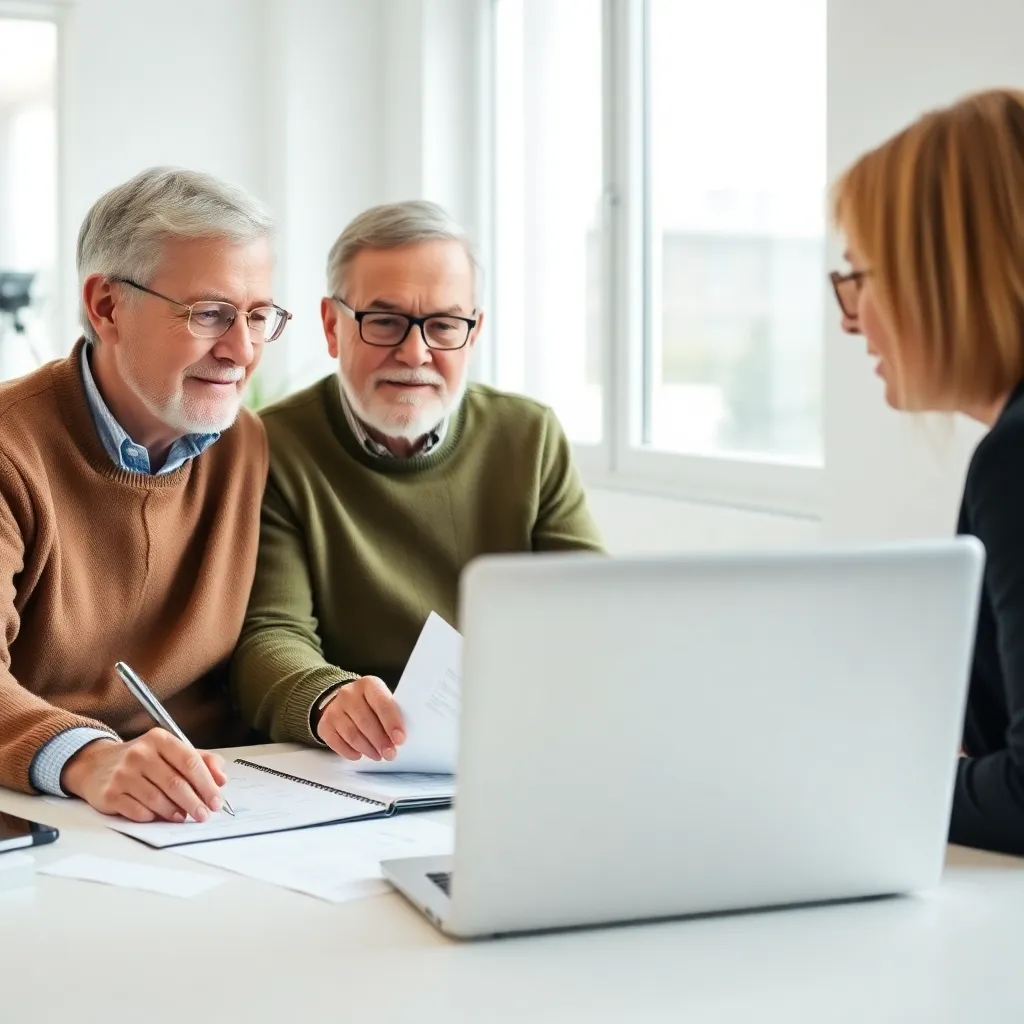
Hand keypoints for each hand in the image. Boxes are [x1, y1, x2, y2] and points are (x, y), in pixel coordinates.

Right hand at [61, 729, 228, 823]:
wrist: (96, 764)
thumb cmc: (142, 759)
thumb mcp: (171, 751)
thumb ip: (201, 760)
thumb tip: (221, 778)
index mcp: (160, 740)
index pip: (190, 762)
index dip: (207, 784)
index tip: (216, 801)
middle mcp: (140, 754)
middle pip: (175, 783)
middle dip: (194, 802)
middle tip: (204, 815)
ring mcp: (122, 774)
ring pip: (157, 799)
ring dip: (174, 812)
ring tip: (183, 817)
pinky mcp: (109, 794)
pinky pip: (137, 811)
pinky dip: (152, 816)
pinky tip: (158, 817)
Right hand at [316, 675, 405, 761]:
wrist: (344, 701)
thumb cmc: (370, 704)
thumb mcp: (383, 700)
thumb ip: (391, 714)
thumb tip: (399, 738)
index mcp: (369, 684)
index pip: (382, 704)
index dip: (392, 723)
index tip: (400, 740)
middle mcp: (348, 693)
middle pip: (366, 721)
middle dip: (380, 741)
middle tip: (390, 754)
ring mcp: (334, 708)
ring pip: (352, 734)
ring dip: (367, 749)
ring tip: (378, 755)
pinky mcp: (325, 724)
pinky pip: (337, 742)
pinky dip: (349, 752)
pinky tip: (359, 755)